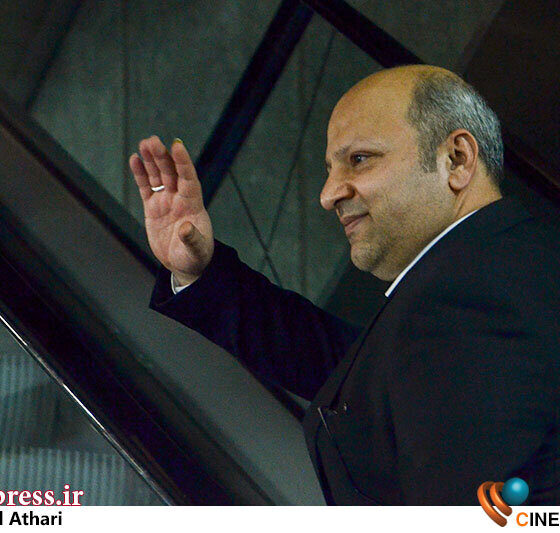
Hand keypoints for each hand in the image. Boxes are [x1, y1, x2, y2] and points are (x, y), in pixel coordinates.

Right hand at [129, 135, 213, 284]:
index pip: (188, 178)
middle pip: (171, 172)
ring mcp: (166, 201)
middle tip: (152, 140)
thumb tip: (186, 229)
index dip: (183, 162)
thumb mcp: (196, 250)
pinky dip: (140, 174)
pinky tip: (135, 159)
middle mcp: (180, 199)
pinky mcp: (153, 208)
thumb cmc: (195, 257)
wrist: (185, 264)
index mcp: (193, 205)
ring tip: (144, 143)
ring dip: (151, 160)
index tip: (177, 145)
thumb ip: (192, 239)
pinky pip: (146, 187)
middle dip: (162, 156)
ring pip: (158, 176)